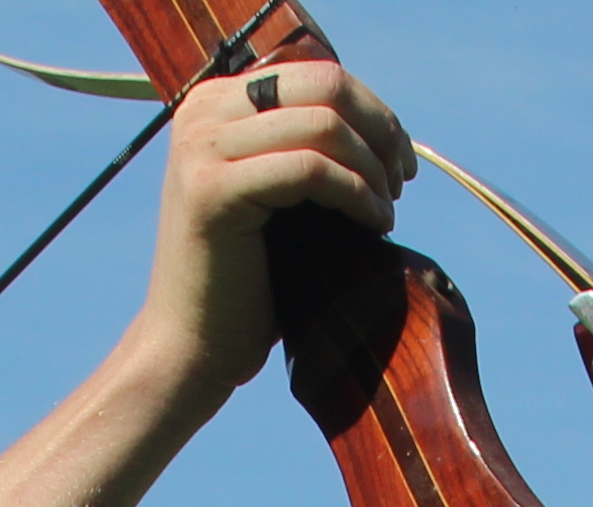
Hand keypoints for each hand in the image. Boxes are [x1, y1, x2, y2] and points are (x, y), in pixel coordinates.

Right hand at [131, 53, 412, 411]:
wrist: (192, 346)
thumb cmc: (247, 281)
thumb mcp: (280, 195)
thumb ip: (307, 146)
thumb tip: (382, 122)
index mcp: (215, 103)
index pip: (316, 73)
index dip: (372, 110)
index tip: (400, 160)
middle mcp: (202, 113)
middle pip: (324, 86)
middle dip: (379, 130)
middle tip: (400, 181)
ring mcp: (202, 148)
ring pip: (323, 124)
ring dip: (371, 167)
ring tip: (385, 210)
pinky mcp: (214, 190)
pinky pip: (310, 169)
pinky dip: (355, 193)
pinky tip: (373, 224)